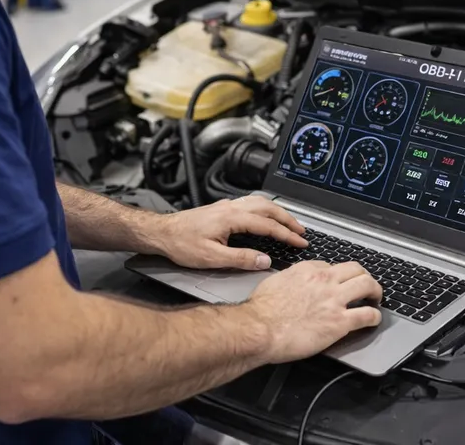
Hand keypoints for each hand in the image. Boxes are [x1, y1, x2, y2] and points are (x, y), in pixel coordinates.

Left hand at [156, 196, 307, 270]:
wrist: (162, 233)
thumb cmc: (181, 244)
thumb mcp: (212, 258)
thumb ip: (241, 259)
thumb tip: (264, 260)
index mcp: (232, 218)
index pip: (268, 225)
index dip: (287, 235)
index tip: (300, 243)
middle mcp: (231, 208)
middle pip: (268, 208)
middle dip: (288, 220)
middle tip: (302, 232)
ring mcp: (227, 206)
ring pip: (260, 203)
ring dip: (278, 212)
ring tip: (289, 223)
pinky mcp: (222, 208)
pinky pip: (251, 203)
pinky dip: (265, 209)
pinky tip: (266, 215)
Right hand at [246, 261, 382, 362]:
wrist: (259, 328)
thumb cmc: (261, 310)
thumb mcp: (275, 282)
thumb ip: (291, 279)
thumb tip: (294, 284)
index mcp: (308, 270)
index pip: (332, 266)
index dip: (338, 276)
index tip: (339, 283)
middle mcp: (325, 280)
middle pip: (356, 269)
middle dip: (364, 276)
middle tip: (366, 286)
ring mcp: (334, 300)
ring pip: (368, 285)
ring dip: (376, 292)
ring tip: (376, 299)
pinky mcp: (340, 322)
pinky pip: (367, 315)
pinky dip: (375, 317)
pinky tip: (374, 320)